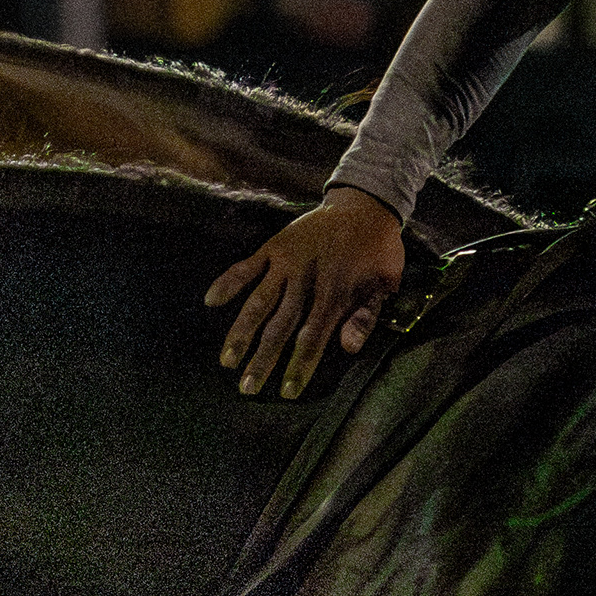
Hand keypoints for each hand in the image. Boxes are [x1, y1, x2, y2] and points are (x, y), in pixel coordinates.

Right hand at [206, 189, 406, 399]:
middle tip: (247, 388)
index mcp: (336, 292)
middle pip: (280, 326)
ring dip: (241, 332)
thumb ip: (366, 316)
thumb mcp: (385, 284)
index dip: (299, 366)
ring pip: (259, 302)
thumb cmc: (378, 250)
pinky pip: (246, 266)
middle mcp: (306, 280)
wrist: (364, 204)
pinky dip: (228, 282)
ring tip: (226, 359)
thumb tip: (348, 349)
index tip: (286, 392)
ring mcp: (286, 262)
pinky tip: (210, 301)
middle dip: (263, 360)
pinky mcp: (273, 246)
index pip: (313, 337)